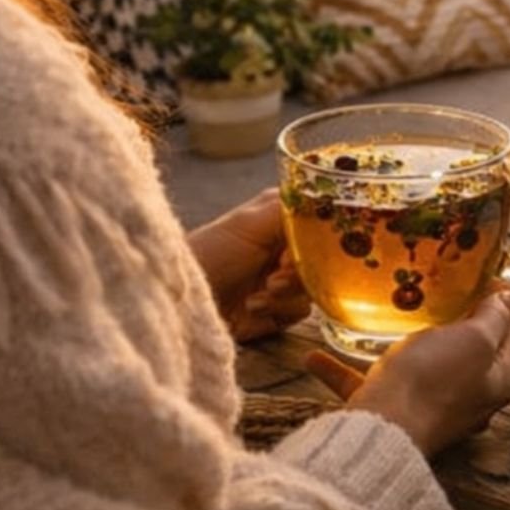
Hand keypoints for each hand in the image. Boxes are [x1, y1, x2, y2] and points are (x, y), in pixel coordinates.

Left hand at [188, 188, 310, 342]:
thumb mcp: (251, 223)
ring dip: (287, 292)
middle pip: (324, 257)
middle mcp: (286, 245)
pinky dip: (278, 310)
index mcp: (282, 217)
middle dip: (302, 270)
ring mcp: (283, 278)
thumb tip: (327, 199)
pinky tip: (252, 305)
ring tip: (260, 291)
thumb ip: (292, 209)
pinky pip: (300, 310)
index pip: (321, 221)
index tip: (308, 247)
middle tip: (277, 274)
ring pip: (315, 286)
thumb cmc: (211, 251)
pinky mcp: (278, 309)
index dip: (321, 236)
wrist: (182, 302)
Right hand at [305, 288, 509, 457]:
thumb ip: (492, 318)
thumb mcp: (473, 340)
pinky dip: (345, 371)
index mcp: (498, 376)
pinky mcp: (394, 415)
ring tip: (386, 311)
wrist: (381, 431)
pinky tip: (315, 356)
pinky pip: (370, 385)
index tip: (486, 268)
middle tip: (441, 280)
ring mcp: (432, 406)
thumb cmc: (432, 382)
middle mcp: (470, 395)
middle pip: (468, 346)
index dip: (503, 295)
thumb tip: (508, 298)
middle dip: (454, 314)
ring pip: (419, 364)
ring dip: (398, 340)